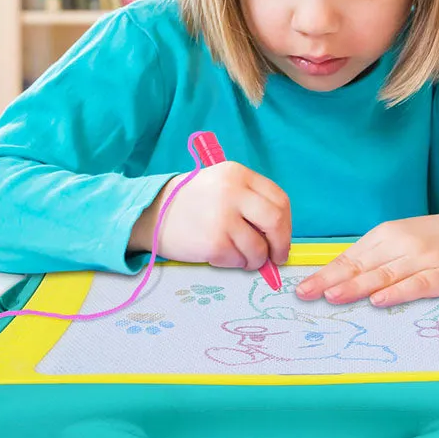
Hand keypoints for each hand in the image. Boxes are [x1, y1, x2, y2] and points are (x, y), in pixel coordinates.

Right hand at [129, 162, 290, 269]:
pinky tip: (222, 255)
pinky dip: (236, 264)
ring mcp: (223, 217)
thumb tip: (280, 233)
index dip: (286, 223)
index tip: (282, 237)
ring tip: (242, 257)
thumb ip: (250, 200)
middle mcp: (232, 192)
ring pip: (259, 248)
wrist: (151, 214)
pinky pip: (239, 260)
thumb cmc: (191, 202)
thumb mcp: (222, 185)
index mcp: (237, 174)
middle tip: (276, 257)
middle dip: (281, 245)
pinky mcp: (214, 242)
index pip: (279, 199)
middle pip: (276, 221)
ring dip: (256, 259)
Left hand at [294, 203, 438, 306]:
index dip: (325, 273)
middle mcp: (401, 244)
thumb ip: (375, 256)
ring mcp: (422, 258)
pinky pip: (415, 284)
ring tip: (332, 296)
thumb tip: (339, 278)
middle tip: (305, 294)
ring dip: (356, 286)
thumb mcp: (402, 238)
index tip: (302, 287)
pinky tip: (378, 300)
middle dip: (330, 281)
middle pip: (360, 266)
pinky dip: (396, 292)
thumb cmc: (436, 239)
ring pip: (383, 274)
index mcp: (386, 235)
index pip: (349, 257)